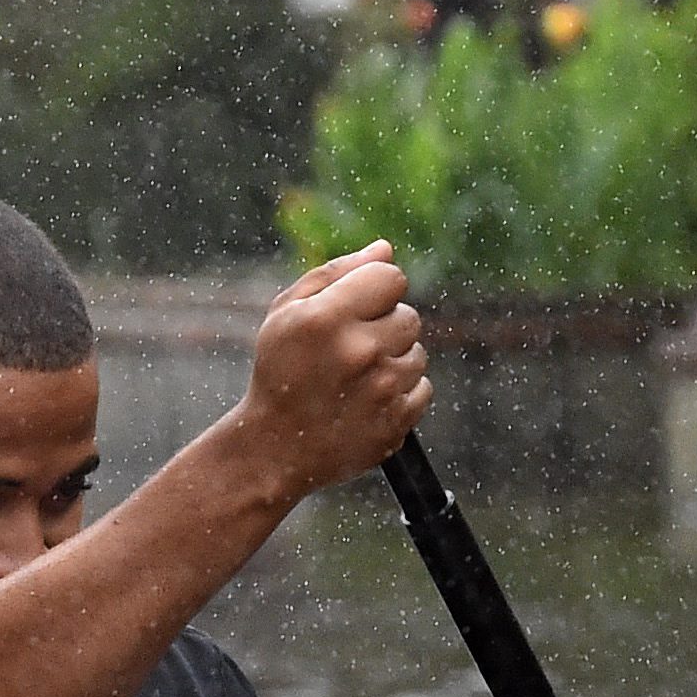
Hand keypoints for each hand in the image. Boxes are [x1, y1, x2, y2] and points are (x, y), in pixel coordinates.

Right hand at [228, 245, 431, 501]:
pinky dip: (400, 393)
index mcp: (327, 317)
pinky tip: (367, 400)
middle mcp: (359, 351)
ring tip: (356, 379)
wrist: (274, 448)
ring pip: (417, 354)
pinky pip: (422, 388)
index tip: (355, 309)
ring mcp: (382, 390)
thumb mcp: (287, 313)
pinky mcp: (396, 423)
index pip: (391, 277)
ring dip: (393, 361)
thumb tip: (385, 249)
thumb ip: (336, 273)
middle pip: (409, 315)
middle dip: (383, 327)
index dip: (375, 290)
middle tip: (349, 351)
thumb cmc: (279, 371)